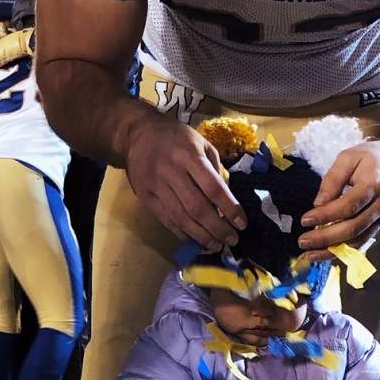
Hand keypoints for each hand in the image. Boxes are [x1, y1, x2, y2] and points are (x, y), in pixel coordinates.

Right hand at [125, 123, 245, 250]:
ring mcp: (156, 185)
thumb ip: (214, 168)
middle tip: (232, 240)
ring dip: (201, 236)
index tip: (241, 224)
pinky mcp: (145, 196)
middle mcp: (172, 172)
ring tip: (216, 245)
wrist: (138, 133)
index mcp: (190, 156)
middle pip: (197, 208)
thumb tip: (225, 198)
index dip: (230, 209)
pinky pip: (166, 219)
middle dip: (217, 228)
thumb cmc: (175, 137)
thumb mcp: (200, 142)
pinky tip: (195, 240)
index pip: (214, 188)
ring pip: (181, 218)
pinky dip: (182, 233)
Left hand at [298, 137, 379, 252]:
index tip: (305, 220)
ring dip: (333, 251)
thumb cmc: (373, 158)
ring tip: (310, 254)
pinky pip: (364, 243)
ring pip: (358, 241)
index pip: (347, 206)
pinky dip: (345, 251)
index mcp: (374, 184)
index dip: (325, 216)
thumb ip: (332, 179)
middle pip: (353, 228)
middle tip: (303, 241)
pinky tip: (328, 253)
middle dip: (325, 238)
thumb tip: (318, 204)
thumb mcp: (349, 158)